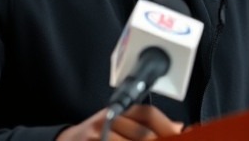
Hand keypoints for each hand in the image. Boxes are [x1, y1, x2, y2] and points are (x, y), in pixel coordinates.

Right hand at [56, 104, 183, 140]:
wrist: (67, 140)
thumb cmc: (98, 133)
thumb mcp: (121, 123)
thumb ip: (146, 125)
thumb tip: (178, 127)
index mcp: (119, 110)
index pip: (147, 114)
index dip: (166, 125)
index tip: (181, 133)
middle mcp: (108, 119)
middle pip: (143, 134)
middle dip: (160, 140)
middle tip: (171, 140)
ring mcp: (98, 135)